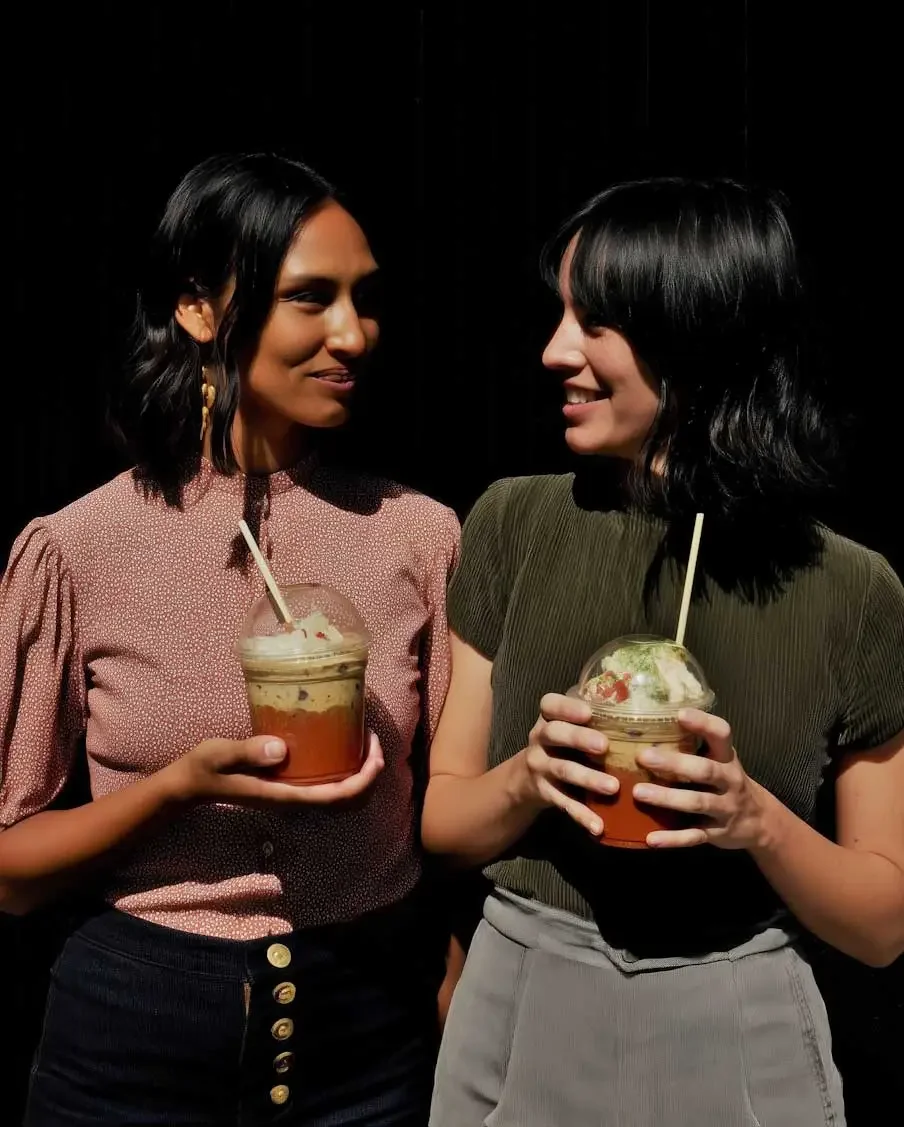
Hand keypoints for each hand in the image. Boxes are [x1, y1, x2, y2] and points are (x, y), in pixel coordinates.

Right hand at [164, 731, 384, 807]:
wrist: (189, 786)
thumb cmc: (204, 768)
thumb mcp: (219, 754)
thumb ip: (247, 751)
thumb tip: (281, 749)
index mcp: (284, 796)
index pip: (336, 797)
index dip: (363, 779)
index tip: (374, 752)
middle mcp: (293, 802)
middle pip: (347, 803)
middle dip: (370, 776)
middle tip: (374, 743)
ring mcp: (292, 798)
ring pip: (341, 799)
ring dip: (361, 776)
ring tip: (366, 744)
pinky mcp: (289, 790)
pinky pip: (328, 789)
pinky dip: (346, 774)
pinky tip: (343, 749)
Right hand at [520, 693, 619, 835]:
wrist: (525, 778)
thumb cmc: (563, 744)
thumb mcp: (569, 726)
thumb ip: (596, 717)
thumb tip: (653, 709)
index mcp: (549, 718)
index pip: (550, 704)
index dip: (567, 707)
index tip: (589, 712)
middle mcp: (540, 738)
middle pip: (554, 734)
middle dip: (578, 739)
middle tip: (604, 746)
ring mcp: (539, 766)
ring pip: (562, 770)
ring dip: (588, 778)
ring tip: (613, 788)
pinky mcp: (544, 792)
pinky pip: (563, 803)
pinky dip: (581, 815)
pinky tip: (598, 827)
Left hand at [633, 709, 771, 848]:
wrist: (760, 821)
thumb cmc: (726, 781)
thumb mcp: (720, 759)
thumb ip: (693, 745)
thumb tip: (647, 725)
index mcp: (727, 758)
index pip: (722, 734)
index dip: (703, 723)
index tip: (680, 714)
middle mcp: (729, 781)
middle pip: (704, 770)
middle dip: (675, 764)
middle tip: (643, 757)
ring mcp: (725, 809)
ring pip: (697, 803)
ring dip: (667, 798)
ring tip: (638, 792)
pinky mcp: (717, 833)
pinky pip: (694, 836)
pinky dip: (673, 839)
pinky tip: (651, 839)